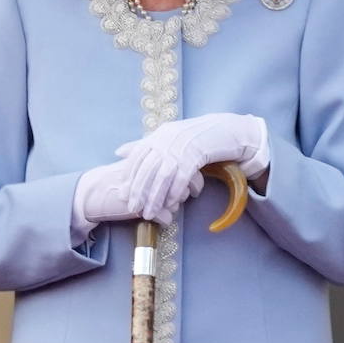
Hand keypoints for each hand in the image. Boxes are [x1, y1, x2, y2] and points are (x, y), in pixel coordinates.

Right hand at [71, 159, 190, 237]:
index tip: (190, 186)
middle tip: (176, 199)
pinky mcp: (144, 208)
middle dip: (183, 194)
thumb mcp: (139, 168)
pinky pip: (166, 217)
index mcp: (155, 161)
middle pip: (185, 185)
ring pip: (176, 202)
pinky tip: (159, 218)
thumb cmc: (119, 180)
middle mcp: (155, 174)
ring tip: (164, 207)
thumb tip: (179, 171)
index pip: (185, 167)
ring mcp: (150, 191)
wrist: (94, 192)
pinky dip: (164, 220)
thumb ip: (156, 166)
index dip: (190, 178)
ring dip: (173, 207)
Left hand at [115, 113, 268, 221]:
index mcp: (159, 135)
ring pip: (163, 176)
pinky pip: (182, 176)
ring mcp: (182, 146)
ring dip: (155, 197)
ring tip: (149, 212)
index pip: (137, 157)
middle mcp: (167, 139)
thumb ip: (144, 145)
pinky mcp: (197, 153)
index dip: (129, 177)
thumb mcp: (168, 137)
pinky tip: (171, 203)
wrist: (225, 130)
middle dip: (139, 191)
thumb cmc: (195, 137)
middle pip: (148, 169)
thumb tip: (118, 151)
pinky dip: (175, 191)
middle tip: (133, 208)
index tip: (123, 194)